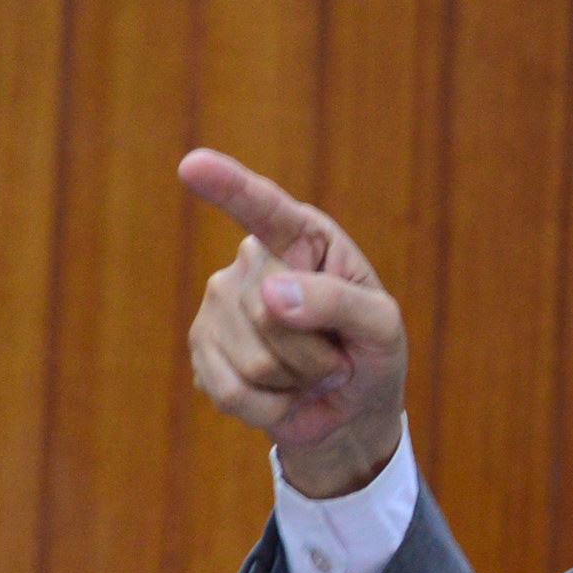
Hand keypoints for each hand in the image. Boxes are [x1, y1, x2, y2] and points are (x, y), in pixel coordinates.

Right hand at [180, 148, 407, 497]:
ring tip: (308, 372)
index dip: (228, 185)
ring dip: (295, 381)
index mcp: (302, 237)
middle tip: (332, 355)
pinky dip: (268, 408)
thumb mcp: (380, 326)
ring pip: (254, 357)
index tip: (193, 165)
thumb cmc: (370, 352)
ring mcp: (219, 303)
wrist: (347, 408)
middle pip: (269, 310)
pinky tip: (281, 396)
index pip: (263, 206)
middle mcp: (252, 260)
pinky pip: (231, 390)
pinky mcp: (201, 348)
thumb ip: (339, 303)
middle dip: (314, 350)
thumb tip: (270, 295)